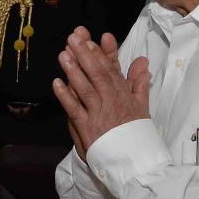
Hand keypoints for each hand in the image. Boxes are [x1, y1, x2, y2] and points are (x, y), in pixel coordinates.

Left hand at [53, 28, 149, 154]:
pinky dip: (65, 96)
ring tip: (63, 55)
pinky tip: (56, 83)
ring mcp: (98, 114)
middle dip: (84, 55)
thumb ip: (139, 83)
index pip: (110, 70)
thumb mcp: (141, 106)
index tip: (90, 40)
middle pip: (96, 74)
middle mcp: (110, 101)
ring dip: (73, 71)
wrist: (133, 160)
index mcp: (122, 95)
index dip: (99, 54)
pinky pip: (74, 109)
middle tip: (73, 38)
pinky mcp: (87, 128)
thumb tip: (142, 61)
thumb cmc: (135, 133)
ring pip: (84, 89)